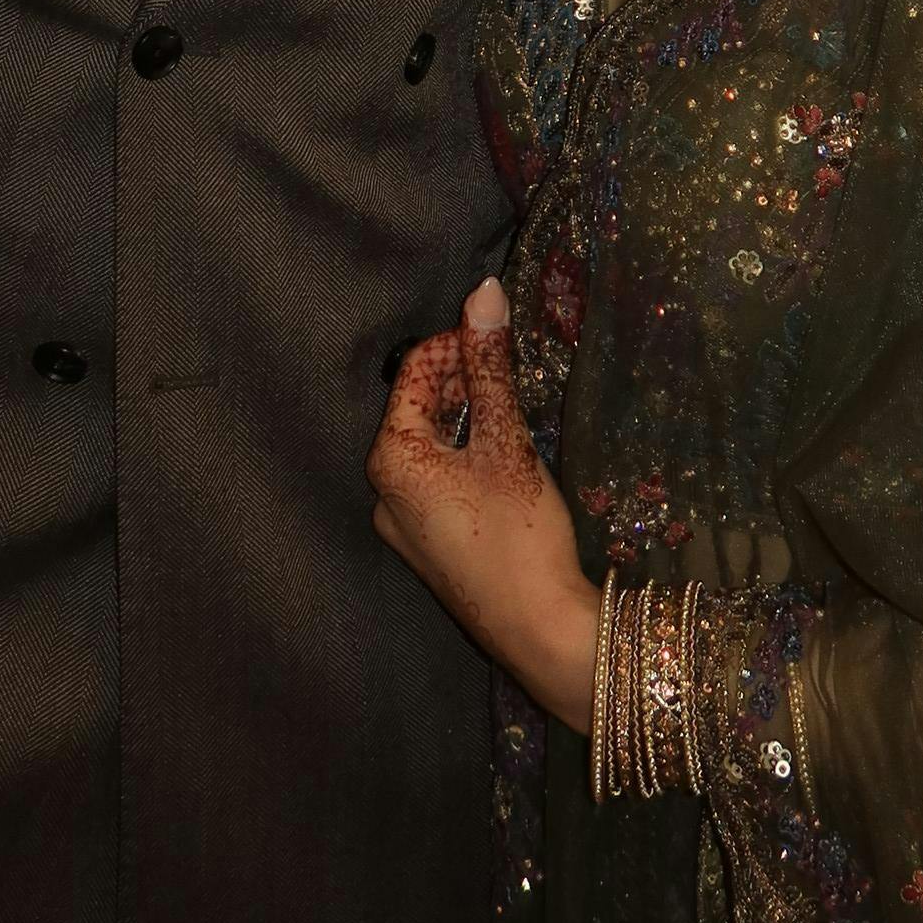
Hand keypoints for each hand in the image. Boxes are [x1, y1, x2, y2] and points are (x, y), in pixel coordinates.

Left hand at [367, 281, 600, 728]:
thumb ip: (490, 365)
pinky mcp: (429, 545)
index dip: (458, 344)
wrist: (540, 632)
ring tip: (510, 407)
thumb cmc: (519, 532)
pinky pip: (438, 478)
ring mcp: (403, 524)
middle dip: (462, 379)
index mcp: (391, 458)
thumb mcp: (506, 440)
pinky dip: (466, 453)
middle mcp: (383, 491)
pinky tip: (503, 455)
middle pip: (419, 407)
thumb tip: (483, 290)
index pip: (416, 371)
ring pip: (430, 443)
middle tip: (509, 371)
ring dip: (467, 416)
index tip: (500, 339)